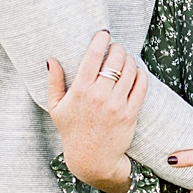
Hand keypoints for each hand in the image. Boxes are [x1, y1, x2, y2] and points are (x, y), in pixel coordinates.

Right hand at [46, 31, 144, 192]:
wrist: (92, 158)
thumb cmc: (72, 131)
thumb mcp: (56, 108)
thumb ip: (54, 82)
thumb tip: (50, 60)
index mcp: (80, 91)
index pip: (93, 56)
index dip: (100, 40)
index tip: (103, 33)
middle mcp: (99, 96)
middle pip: (115, 60)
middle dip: (118, 48)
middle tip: (116, 47)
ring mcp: (117, 104)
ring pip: (130, 70)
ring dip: (130, 59)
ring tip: (125, 59)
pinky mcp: (131, 113)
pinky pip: (141, 85)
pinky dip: (141, 74)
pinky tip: (136, 71)